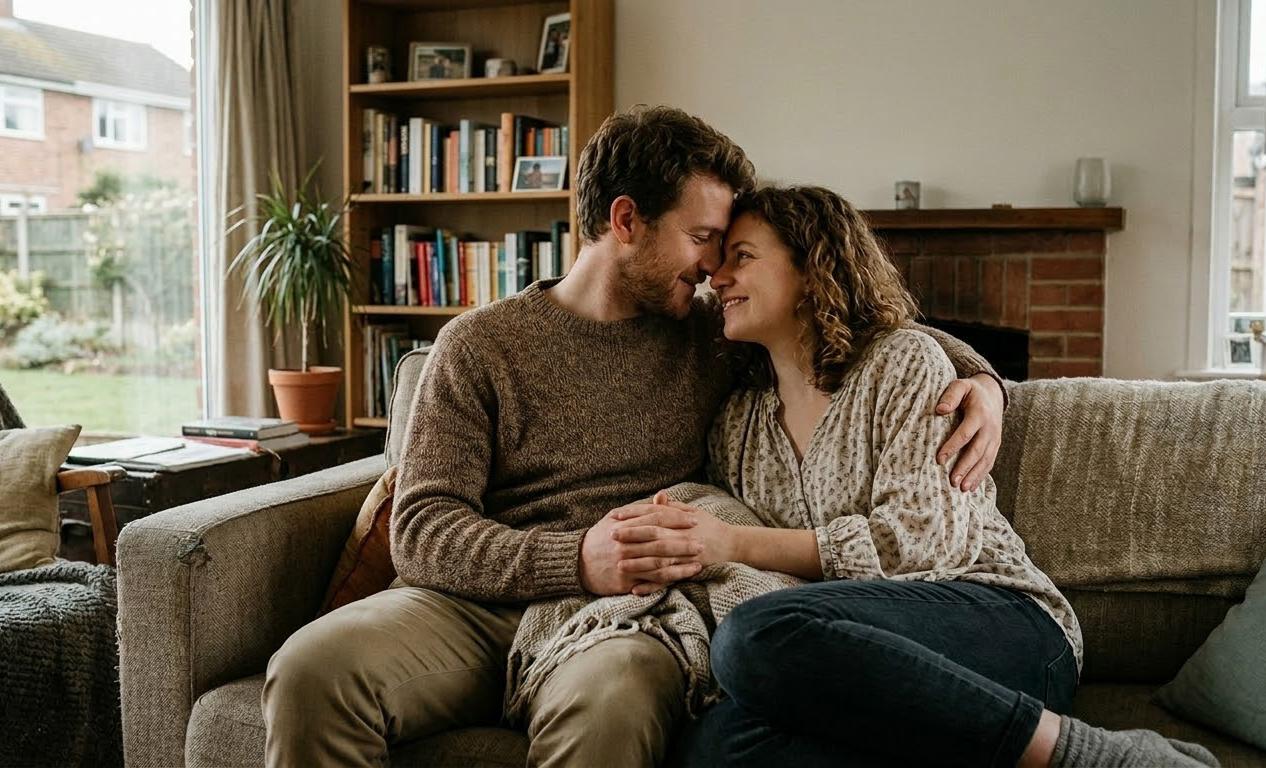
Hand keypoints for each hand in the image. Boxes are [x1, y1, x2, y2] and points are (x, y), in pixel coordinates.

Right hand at [579, 497, 700, 595]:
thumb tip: (662, 496)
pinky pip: (652, 581)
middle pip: (661, 541)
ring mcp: (626, 563)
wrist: (578, 563)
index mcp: (625, 525)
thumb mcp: (615, 519)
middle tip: (702, 542)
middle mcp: (626, 543)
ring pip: (659, 563)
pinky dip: (669, 579)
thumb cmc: (600, 538)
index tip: (694, 520)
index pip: (656, 519)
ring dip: (681, 563)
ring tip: (699, 562)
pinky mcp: (626, 580)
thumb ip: (640, 509)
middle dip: (684, 542)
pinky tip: (683, 577)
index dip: (677, 519)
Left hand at [612, 492, 736, 595]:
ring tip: (619, 565)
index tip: (615, 516)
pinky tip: (636, 589)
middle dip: (632, 536)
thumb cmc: (710, 526)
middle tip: (611, 536)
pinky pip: (668, 580)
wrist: (734, 546)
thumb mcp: (693, 513)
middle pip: (654, 536)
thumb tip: (658, 497)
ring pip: (659, 560)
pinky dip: (652, 586)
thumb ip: (673, 507)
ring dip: (638, 563)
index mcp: (681, 521)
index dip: (634, 515)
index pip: (654, 515)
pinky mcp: (688, 572)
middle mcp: (683, 537)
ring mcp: (686, 556)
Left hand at [934, 373, 1003, 491]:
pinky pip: (990, 462)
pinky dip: (981, 475)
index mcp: (980, 414)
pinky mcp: (996, 445)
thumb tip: (939, 409)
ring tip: (962, 488)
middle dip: (965, 467)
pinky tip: (971, 487)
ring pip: (985, 460)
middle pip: (977, 451)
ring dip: (974, 475)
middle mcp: (990, 428)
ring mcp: (995, 438)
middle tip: (952, 481)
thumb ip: (951, 395)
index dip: (953, 447)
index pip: (965, 433)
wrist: (993, 394)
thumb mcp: (961, 385)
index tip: (939, 459)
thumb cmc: (970, 391)